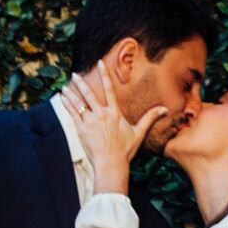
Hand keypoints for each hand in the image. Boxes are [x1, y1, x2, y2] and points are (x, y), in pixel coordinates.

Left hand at [60, 59, 167, 191]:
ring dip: (71, 92)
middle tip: (75, 74)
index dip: (104, 74)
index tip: (100, 63)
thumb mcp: (139, 133)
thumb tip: (164, 109)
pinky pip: (72, 113)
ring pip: (79, 103)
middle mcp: (102, 114)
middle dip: (81, 83)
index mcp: (115, 113)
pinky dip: (67, 104)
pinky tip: (62, 97)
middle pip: (90, 94)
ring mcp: (90, 122)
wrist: (111, 164)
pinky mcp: (81, 129)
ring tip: (65, 85)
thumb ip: (150, 118)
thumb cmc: (125, 150)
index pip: (109, 89)